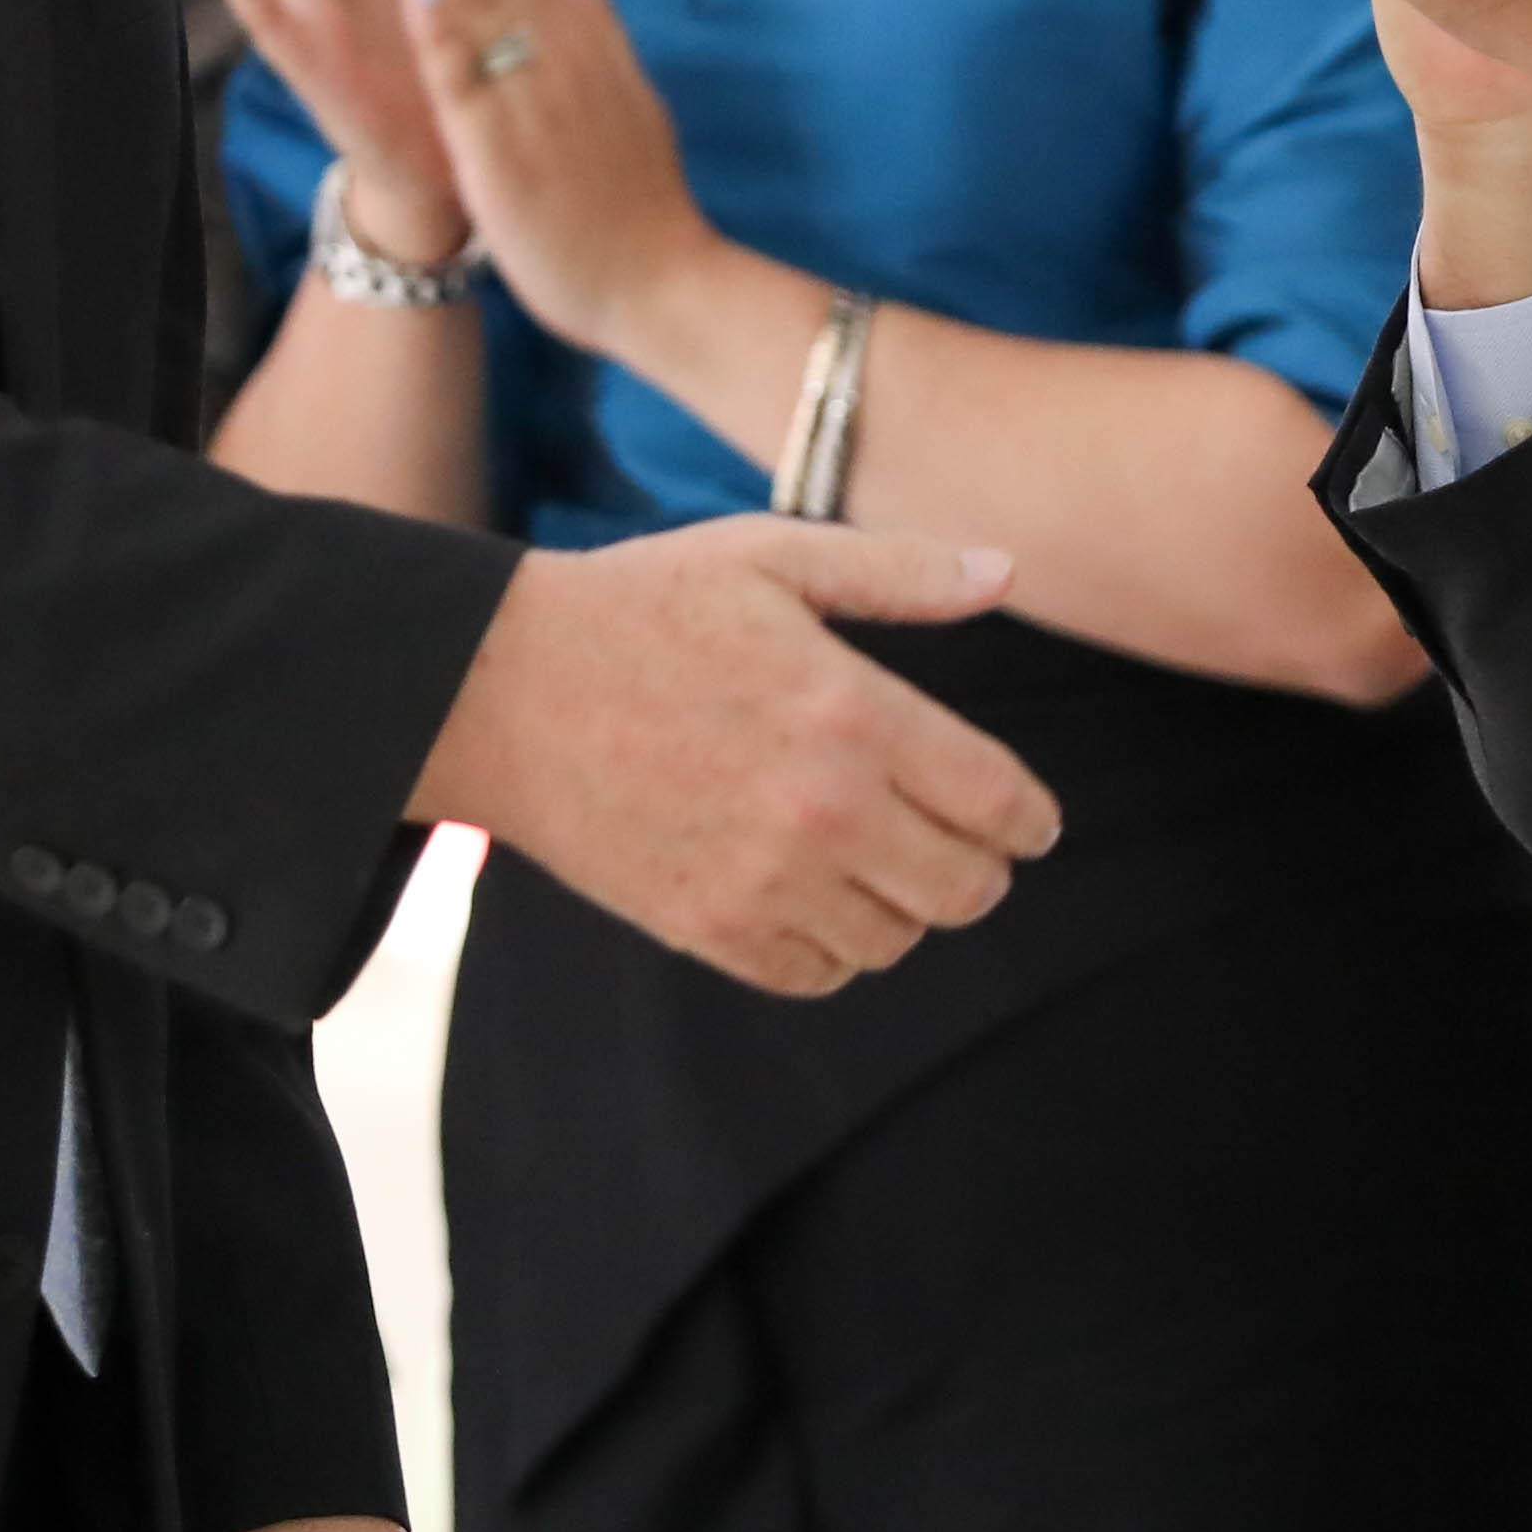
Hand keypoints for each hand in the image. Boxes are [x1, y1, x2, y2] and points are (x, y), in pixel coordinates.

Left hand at [383, 0, 710, 360]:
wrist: (662, 283)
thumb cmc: (632, 194)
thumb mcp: (619, 88)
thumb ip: (586, 16)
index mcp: (575, 35)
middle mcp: (558, 51)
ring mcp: (533, 98)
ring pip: (482, 4)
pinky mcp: (508, 154)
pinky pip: (472, 89)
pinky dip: (447, 39)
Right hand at [409, 521, 1062, 994]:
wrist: (501, 685)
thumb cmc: (643, 606)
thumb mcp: (774, 557)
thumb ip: (901, 571)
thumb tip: (1006, 572)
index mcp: (855, 714)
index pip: (999, 803)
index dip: (1030, 821)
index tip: (1028, 823)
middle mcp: (824, 811)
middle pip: (966, 890)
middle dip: (979, 868)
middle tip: (958, 844)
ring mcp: (764, 880)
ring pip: (897, 939)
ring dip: (901, 906)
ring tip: (872, 862)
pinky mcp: (707, 927)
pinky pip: (819, 974)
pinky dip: (833, 947)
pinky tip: (812, 896)